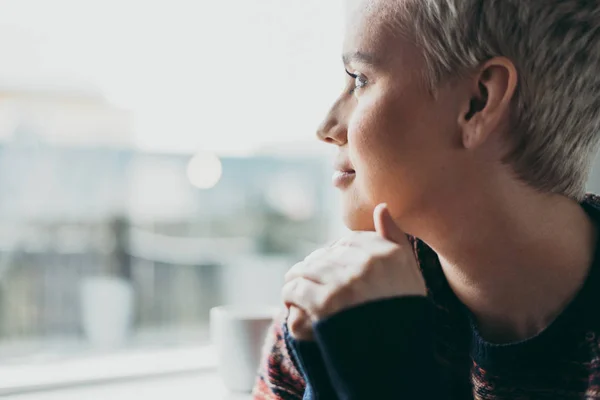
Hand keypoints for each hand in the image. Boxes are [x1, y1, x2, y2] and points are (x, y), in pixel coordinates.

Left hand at [283, 204, 426, 339]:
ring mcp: (346, 282)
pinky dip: (290, 293)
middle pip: (325, 255)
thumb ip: (394, 238)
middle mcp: (367, 263)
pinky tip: (290, 301)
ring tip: (294, 288)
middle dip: (315, 268)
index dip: (337, 255)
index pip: (349, 241)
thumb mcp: (409, 272)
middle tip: (307, 280)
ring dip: (298, 279)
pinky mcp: (326, 302)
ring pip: (308, 268)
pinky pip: (297, 287)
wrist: (395, 357)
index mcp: (388, 252)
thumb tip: (381, 206)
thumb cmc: (404, 313)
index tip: (332, 268)